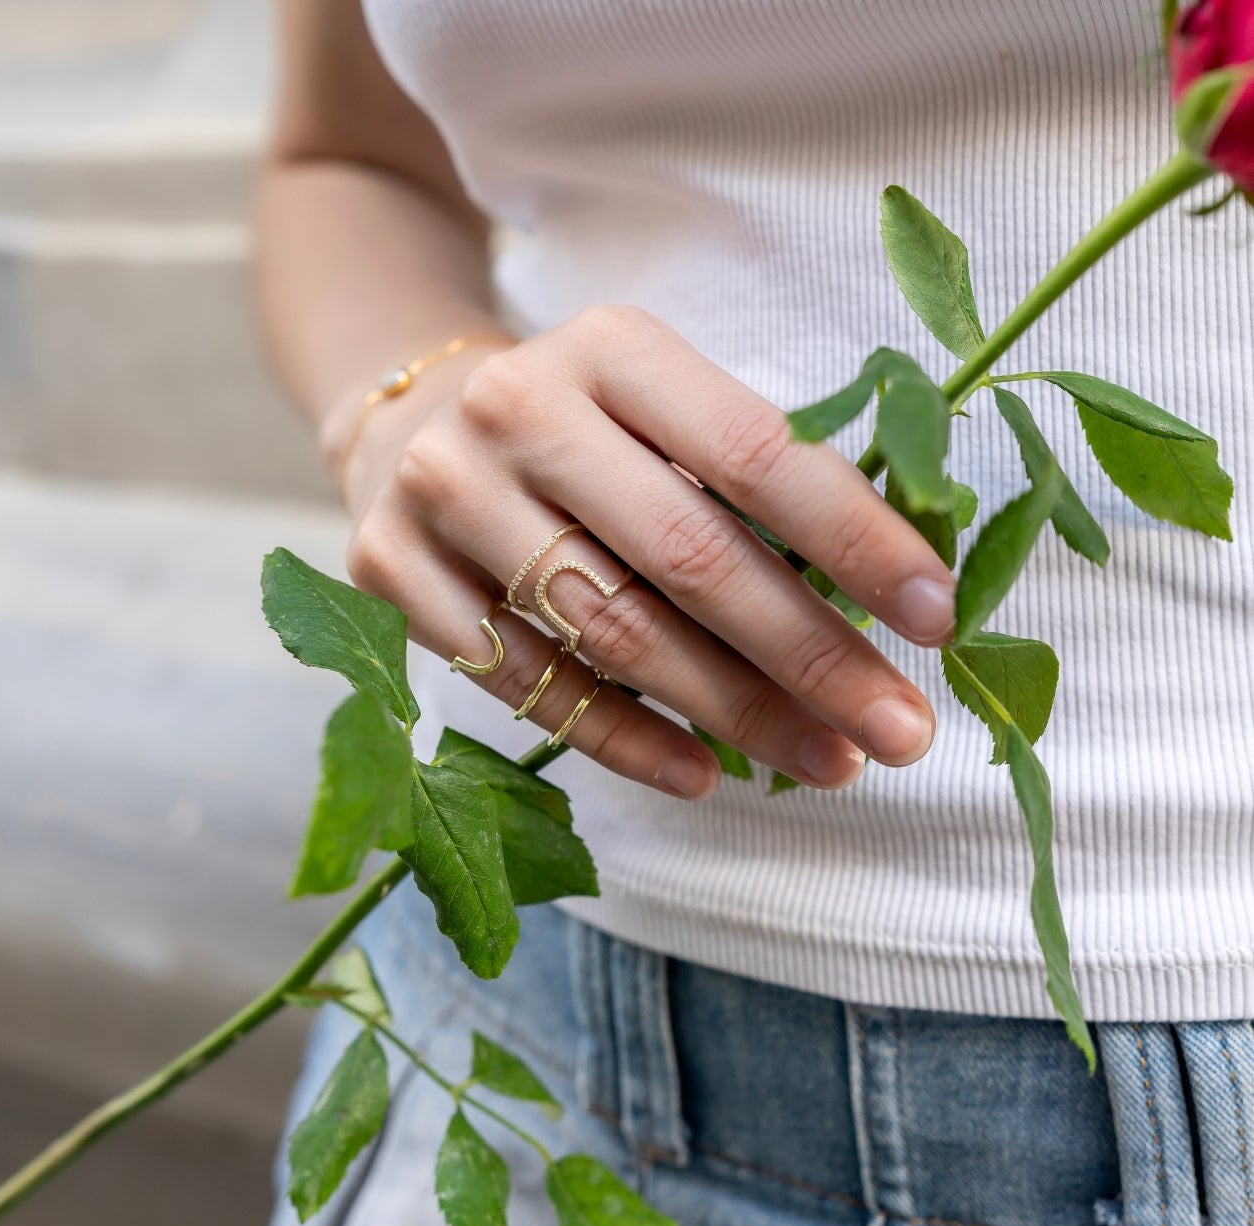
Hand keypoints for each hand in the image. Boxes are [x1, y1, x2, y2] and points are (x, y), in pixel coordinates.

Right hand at [336, 306, 954, 799]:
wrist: (406, 422)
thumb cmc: (576, 427)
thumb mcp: (657, 406)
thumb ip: (747, 480)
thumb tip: (884, 600)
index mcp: (611, 349)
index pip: (755, 453)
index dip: (856, 541)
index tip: (937, 620)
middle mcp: (519, 410)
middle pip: (688, 556)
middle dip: (811, 656)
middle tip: (900, 733)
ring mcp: (446, 495)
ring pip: (613, 632)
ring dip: (733, 713)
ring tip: (825, 761)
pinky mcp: (391, 574)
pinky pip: (530, 685)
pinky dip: (624, 740)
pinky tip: (702, 773)